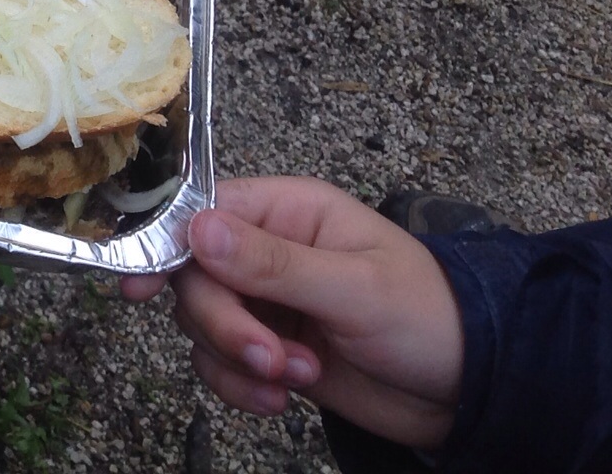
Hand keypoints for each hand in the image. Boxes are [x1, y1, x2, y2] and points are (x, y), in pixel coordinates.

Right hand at [120, 178, 463, 449]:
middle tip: (270, 358)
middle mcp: (267, 251)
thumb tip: (197, 229)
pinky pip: (220, 363)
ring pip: (200, 324)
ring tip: (295, 379)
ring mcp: (266, 302)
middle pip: (195, 277)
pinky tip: (282, 399)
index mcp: (288, 212)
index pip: (202, 214)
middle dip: (224, 325)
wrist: (472, 391)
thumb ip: (274, 263)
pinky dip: (239, 386)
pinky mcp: (270, 349)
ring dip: (236, 360)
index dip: (166, 247)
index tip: (139, 287)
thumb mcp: (355, 288)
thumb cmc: (430, 318)